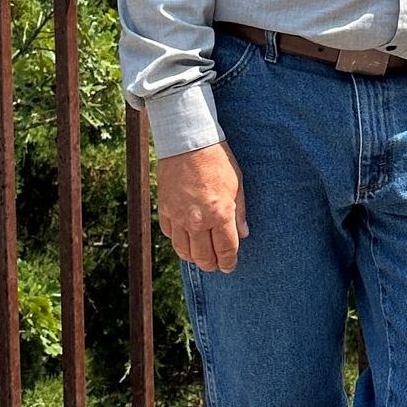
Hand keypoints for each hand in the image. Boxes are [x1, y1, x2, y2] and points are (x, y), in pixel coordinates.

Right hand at [156, 140, 248, 272]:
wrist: (188, 141)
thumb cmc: (217, 160)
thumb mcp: (237, 183)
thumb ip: (240, 212)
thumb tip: (243, 233)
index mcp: (220, 214)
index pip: (225, 250)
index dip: (228, 262)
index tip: (229, 266)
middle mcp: (197, 221)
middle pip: (203, 257)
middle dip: (212, 264)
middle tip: (216, 264)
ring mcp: (178, 217)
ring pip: (184, 251)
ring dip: (194, 257)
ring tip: (200, 256)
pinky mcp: (164, 209)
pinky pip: (170, 234)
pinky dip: (178, 240)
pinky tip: (185, 237)